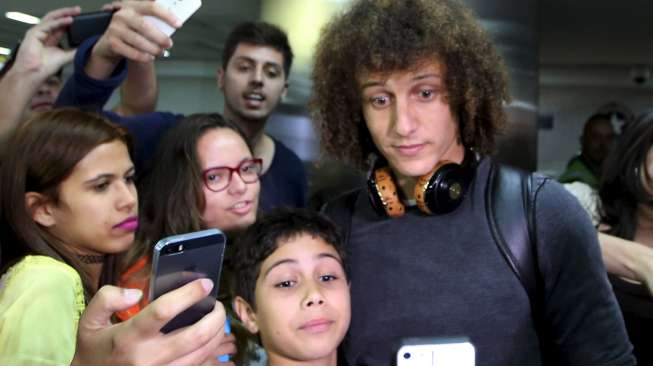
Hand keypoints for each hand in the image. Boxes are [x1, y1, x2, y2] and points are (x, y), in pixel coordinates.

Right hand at [11, 6, 79, 78]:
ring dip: (64, 14)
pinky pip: (48, 25)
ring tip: (75, 12)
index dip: (70, 20)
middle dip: (67, 13)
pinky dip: (59, 22)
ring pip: (51, 18)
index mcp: (49, 38)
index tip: (81, 18)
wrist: (34, 74)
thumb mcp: (65, 57)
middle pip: (56, 19)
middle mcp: (43, 33)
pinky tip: (69, 20)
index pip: (60, 25)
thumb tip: (85, 47)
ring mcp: (37, 32)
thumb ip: (74, 51)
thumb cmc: (43, 68)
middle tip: (78, 10)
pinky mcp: (33, 33)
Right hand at [71, 279, 226, 365]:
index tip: (205, 283)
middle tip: (217, 304)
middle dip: (215, 317)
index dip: (189, 294)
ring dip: (217, 333)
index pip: (163, 311)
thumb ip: (107, 298)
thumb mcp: (89, 320)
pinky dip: (209, 350)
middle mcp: (148, 357)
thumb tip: (135, 293)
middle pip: (195, 336)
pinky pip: (197, 365)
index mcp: (128, 337)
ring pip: (203, 353)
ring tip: (216, 318)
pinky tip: (209, 338)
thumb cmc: (95, 349)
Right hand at [92, 0, 180, 62]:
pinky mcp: (112, 43)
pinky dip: (144, 57)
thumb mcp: (141, 21)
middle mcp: (122, 15)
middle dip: (160, 37)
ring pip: (138, 41)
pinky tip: (150, 57)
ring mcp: (115, 28)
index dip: (166, 15)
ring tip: (160, 52)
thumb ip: (154, 21)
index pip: (151, 6)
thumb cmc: (132, 31)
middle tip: (169, 44)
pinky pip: (132, 52)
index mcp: (132, 6)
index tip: (179, 24)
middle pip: (144, 26)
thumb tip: (174, 25)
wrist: (110, 43)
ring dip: (153, 49)